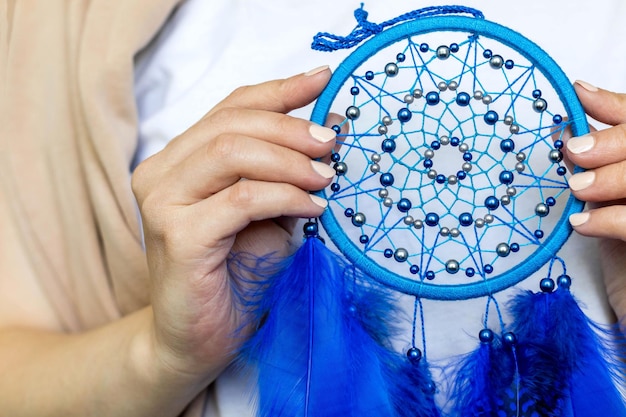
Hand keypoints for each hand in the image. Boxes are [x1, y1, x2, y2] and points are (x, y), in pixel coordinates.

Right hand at [131, 66, 336, 379]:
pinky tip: (313, 210)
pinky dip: (285, 197)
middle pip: (232, 125)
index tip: (323, 78)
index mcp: (179, 161)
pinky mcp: (178, 236)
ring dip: (290, 161)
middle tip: (332, 142)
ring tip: (326, 178)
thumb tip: (329, 134)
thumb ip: (284, 174)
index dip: (279, 90)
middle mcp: (161, 173)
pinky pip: (242, 199)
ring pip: (233, 153)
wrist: (197, 340)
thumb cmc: (234, 276)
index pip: (230, 109)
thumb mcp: (266, 214)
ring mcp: (163, 202)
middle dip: (291, 127)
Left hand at [566, 80, 625, 329]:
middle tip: (574, 151)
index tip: (580, 93)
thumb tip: (568, 129)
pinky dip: (614, 219)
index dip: (618, 105)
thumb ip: (601, 169)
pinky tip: (582, 225)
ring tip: (577, 190)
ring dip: (613, 178)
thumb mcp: (611, 207)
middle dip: (617, 140)